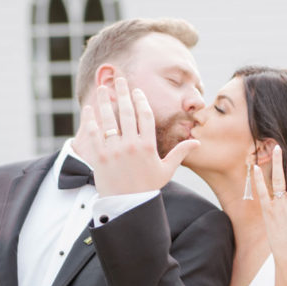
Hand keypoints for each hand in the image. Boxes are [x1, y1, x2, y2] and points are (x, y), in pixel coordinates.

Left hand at [72, 78, 198, 195]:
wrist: (127, 206)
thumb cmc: (147, 187)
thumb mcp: (166, 170)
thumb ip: (180, 153)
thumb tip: (197, 141)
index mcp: (148, 146)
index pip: (145, 116)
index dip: (140, 100)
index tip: (136, 91)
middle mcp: (131, 146)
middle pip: (127, 112)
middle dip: (123, 93)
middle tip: (119, 79)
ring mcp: (114, 151)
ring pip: (108, 120)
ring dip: (104, 101)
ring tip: (102, 88)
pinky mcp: (99, 157)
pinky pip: (93, 134)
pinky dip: (90, 120)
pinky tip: (89, 109)